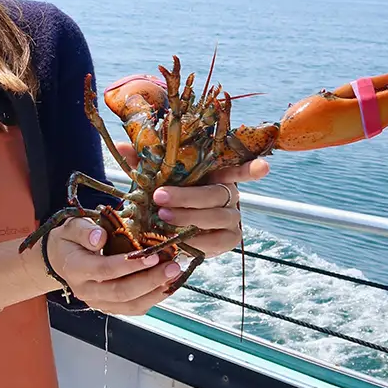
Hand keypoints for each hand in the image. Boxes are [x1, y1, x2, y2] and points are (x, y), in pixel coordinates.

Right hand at [42, 216, 181, 315]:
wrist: (60, 259)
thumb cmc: (70, 240)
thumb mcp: (71, 226)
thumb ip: (84, 230)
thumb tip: (100, 237)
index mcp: (75, 269)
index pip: (105, 270)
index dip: (130, 265)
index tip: (152, 256)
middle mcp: (86, 290)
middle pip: (121, 292)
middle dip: (150, 281)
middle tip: (172, 267)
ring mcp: (98, 302)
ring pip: (130, 305)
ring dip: (156, 292)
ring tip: (175, 276)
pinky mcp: (109, 306)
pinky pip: (133, 308)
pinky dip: (153, 299)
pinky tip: (167, 285)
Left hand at [151, 157, 269, 259]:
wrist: (167, 232)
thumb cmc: (166, 199)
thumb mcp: (154, 179)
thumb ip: (142, 163)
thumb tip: (122, 146)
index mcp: (216, 175)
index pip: (237, 169)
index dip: (251, 168)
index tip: (265, 167)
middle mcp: (229, 194)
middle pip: (216, 193)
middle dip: (187, 195)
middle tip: (160, 196)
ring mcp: (232, 218)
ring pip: (216, 216)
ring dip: (188, 217)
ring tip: (162, 218)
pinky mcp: (229, 239)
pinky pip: (216, 240)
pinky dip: (196, 241)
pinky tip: (178, 241)